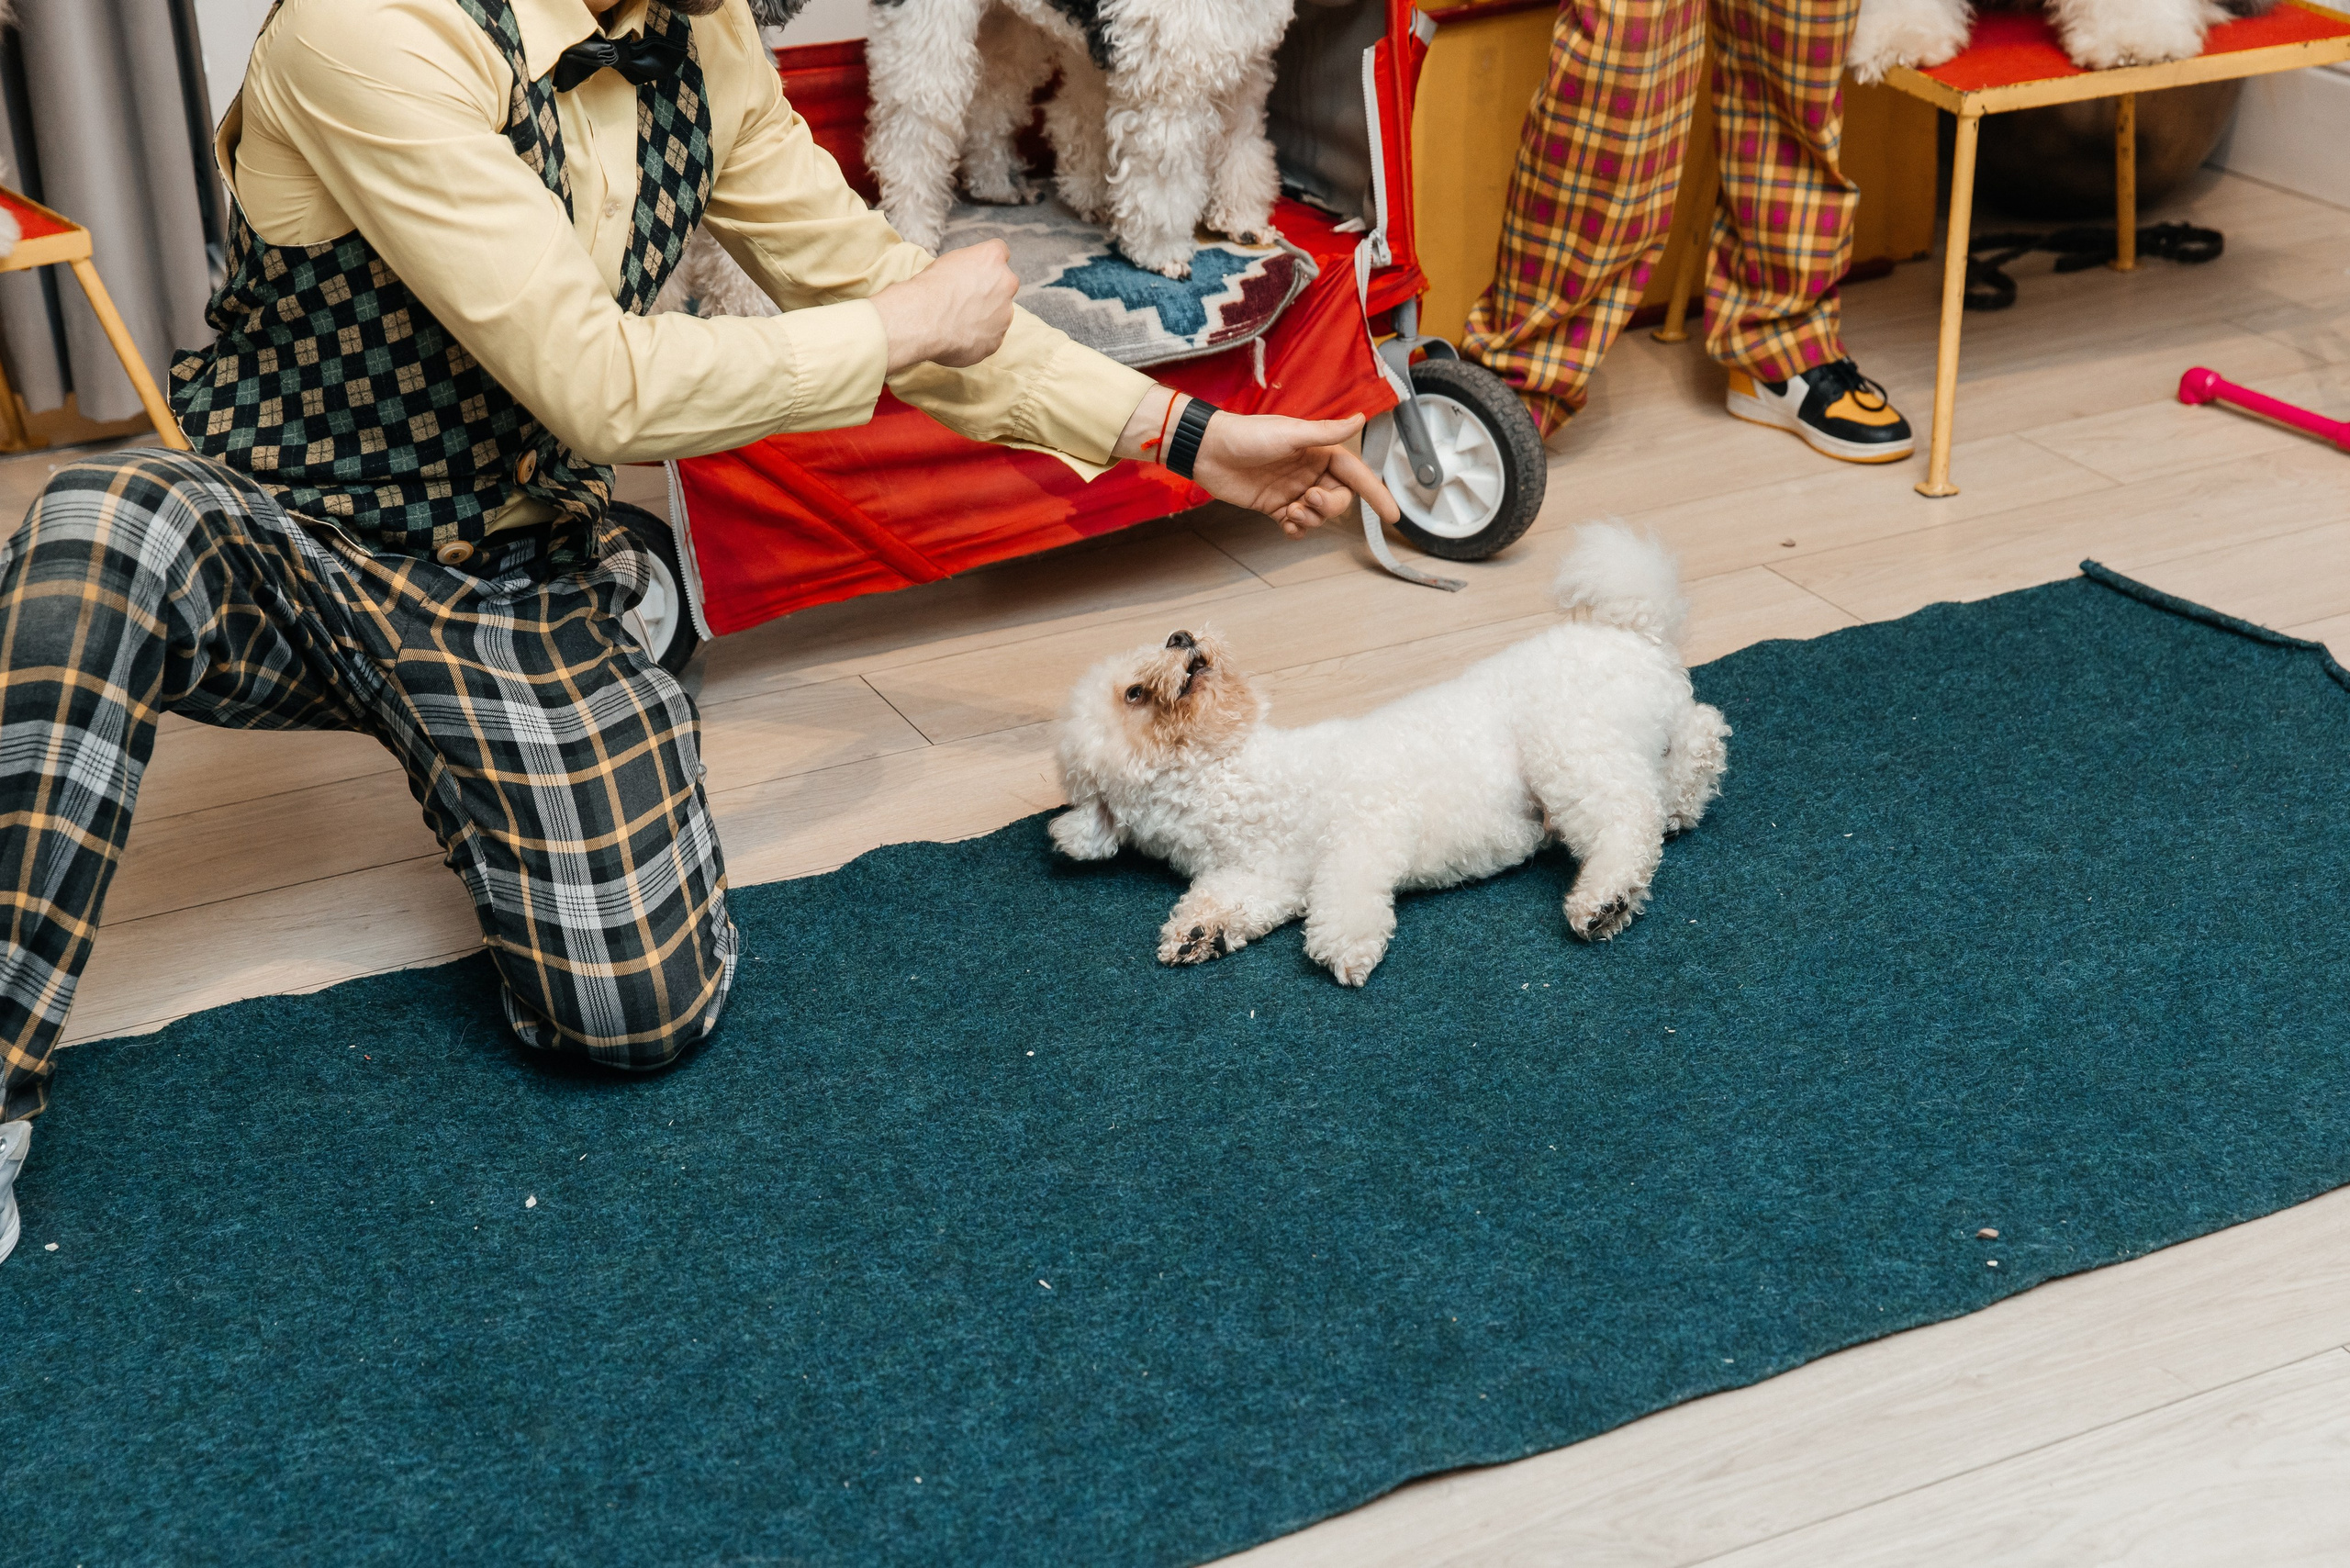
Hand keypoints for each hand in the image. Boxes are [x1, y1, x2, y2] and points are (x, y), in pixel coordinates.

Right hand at [869, 240, 1019, 372]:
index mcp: (993, 257)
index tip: (977, 273)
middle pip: (1004, 285)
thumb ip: (970, 266)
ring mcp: (1005, 314)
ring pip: (999, 314)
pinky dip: (978, 338)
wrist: (922, 320)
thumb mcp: (949, 261)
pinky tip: (958, 337)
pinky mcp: (996, 340)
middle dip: (990, 291)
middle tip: (966, 300)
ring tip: (958, 322)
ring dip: (986, 317)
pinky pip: (990, 338)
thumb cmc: (930, 287)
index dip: (987, 264)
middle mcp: (1006, 283)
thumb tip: (972, 277)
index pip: (1000, 252)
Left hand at [1115, 390, 1400, 537]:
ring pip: (1319, 516)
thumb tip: (1361, 418)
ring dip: (1310, 519)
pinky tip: (1286, 524)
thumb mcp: (1290, 433)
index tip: (1392, 515)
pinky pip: (1297, 525)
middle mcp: (1309, 471)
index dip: (1376, 494)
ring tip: (1291, 512)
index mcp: (1319, 451)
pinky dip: (1296, 529)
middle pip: (1339, 500)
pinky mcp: (1274, 505)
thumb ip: (1327, 432)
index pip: (1356, 475)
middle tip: (1308, 501)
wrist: (1208, 451)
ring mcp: (1292, 489)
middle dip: (1329, 507)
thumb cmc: (1246, 435)